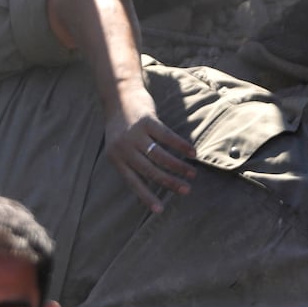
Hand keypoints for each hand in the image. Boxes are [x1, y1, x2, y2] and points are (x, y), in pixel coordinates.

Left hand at [104, 85, 195, 213]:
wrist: (118, 96)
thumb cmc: (121, 126)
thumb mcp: (119, 146)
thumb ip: (130, 162)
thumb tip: (149, 183)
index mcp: (115, 158)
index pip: (132, 181)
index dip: (146, 196)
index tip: (160, 210)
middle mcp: (123, 148)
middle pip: (149, 170)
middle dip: (169, 182)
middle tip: (186, 190)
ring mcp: (135, 134)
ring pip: (160, 155)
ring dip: (178, 166)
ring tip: (192, 174)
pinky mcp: (147, 120)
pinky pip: (167, 136)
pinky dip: (181, 146)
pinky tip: (192, 153)